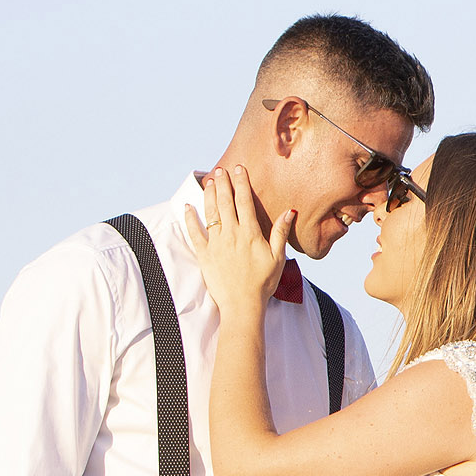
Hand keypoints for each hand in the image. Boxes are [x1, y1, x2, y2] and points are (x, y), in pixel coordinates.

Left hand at [184, 166, 293, 319]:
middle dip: (223, 184)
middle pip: (225, 203)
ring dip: (209, 196)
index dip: (242, 184)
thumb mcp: (278, 257)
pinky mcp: (204, 255)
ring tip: (209, 182)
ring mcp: (216, 244)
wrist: (242, 304)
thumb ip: (280, 232)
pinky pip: (194, 233)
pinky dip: (190, 219)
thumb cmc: (263, 282)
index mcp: (250, 234)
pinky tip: (187, 208)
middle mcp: (231, 235)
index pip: (245, 202)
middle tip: (221, 170)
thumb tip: (289, 211)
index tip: (239, 170)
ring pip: (210, 214)